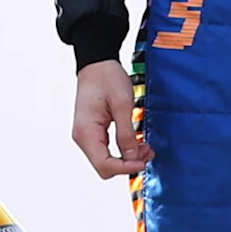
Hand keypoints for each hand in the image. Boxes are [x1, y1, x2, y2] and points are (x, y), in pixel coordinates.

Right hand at [73, 60, 149, 179]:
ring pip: (107, 160)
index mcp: (86, 132)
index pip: (104, 165)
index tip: (143, 163)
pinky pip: (107, 149)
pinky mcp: (92, 132)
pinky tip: (136, 142)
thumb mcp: (122, 105)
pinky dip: (122, 149)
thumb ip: (127, 134)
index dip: (125, 168)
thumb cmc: (107, 78)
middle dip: (128, 163)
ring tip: (145, 146)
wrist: (97, 63)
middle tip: (147, 152)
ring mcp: (86, 135)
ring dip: (127, 157)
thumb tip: (132, 158)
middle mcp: (83, 137)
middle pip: (105, 166)